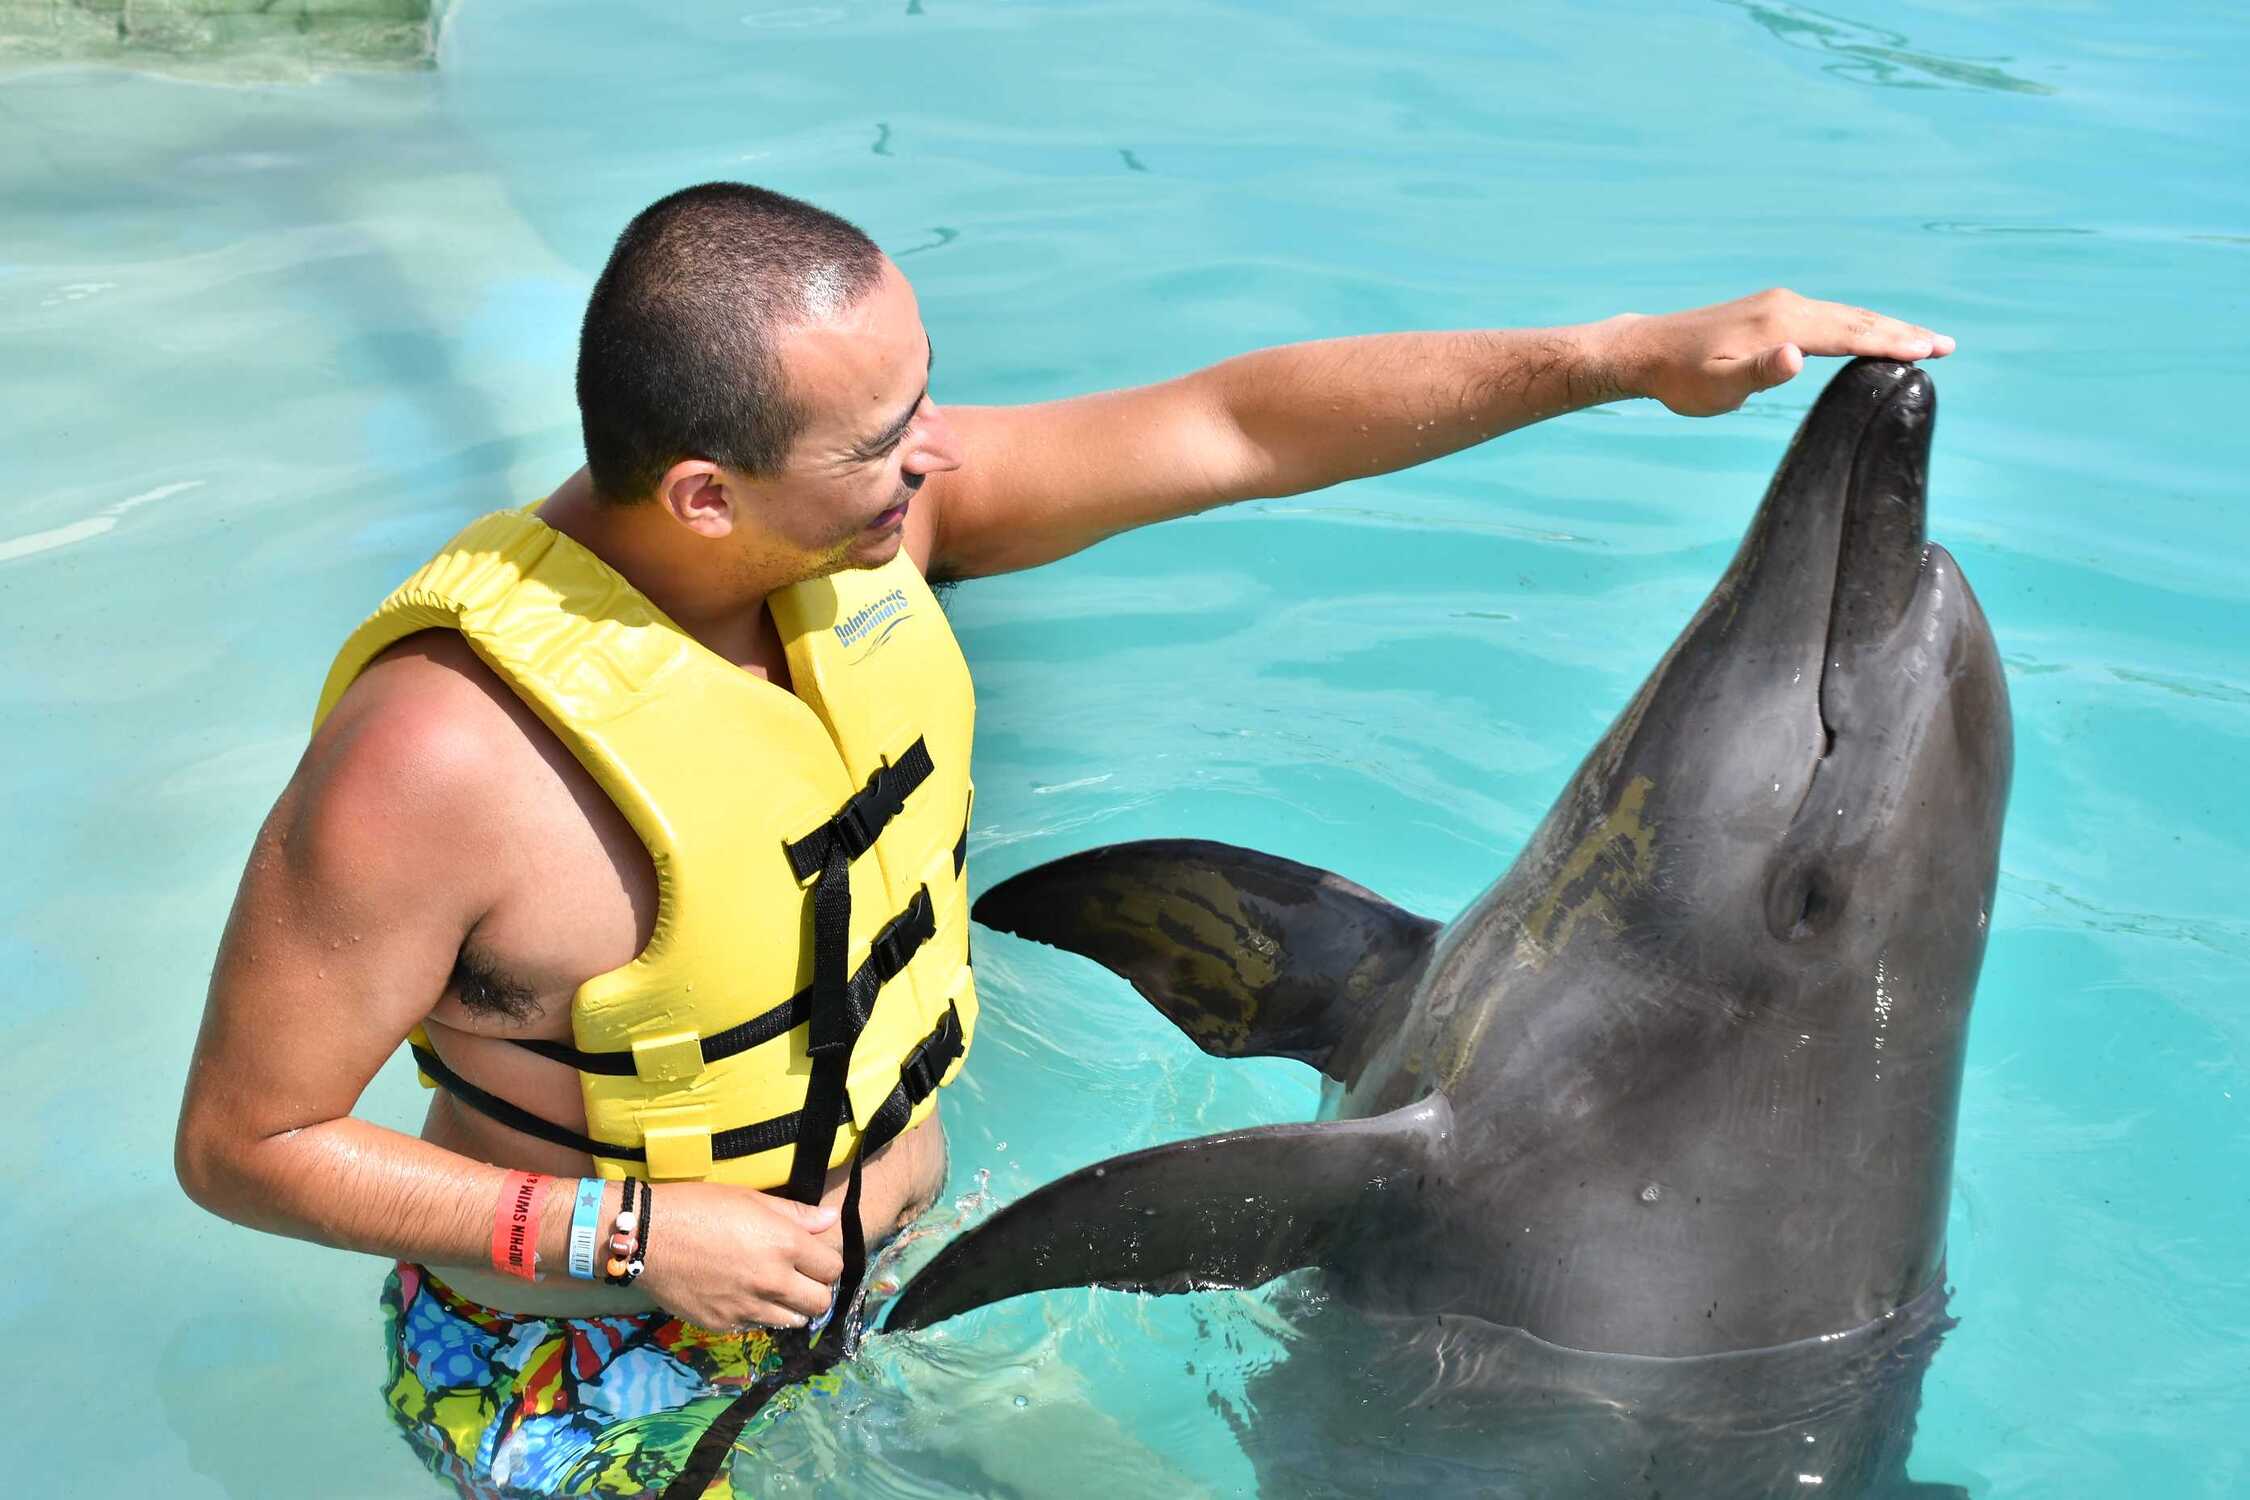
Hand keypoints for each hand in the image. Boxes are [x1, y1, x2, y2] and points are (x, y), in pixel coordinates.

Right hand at [634, 1182, 845, 1330]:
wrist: (646, 1236)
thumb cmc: (698, 1206)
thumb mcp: (750, 1199)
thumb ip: (795, 1213)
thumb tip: (831, 1219)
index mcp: (784, 1244)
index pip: (831, 1268)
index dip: (826, 1262)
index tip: (814, 1258)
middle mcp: (771, 1280)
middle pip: (819, 1303)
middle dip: (816, 1291)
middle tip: (800, 1279)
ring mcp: (747, 1307)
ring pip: (792, 1321)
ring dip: (789, 1307)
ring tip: (773, 1290)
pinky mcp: (722, 1324)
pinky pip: (755, 1326)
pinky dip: (756, 1314)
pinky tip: (741, 1296)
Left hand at [1597, 289, 1954, 417]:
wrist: (1648, 350)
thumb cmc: (1681, 379)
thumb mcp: (1717, 387)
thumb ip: (1760, 373)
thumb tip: (1798, 356)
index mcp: (1782, 324)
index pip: (1849, 335)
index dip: (1892, 344)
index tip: (1931, 351)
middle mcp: (1787, 305)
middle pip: (1856, 319)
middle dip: (1903, 333)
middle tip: (1947, 346)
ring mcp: (1780, 304)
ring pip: (1845, 314)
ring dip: (1886, 326)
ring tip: (1924, 340)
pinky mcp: (1772, 310)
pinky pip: (1829, 315)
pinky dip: (1859, 324)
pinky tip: (1870, 334)